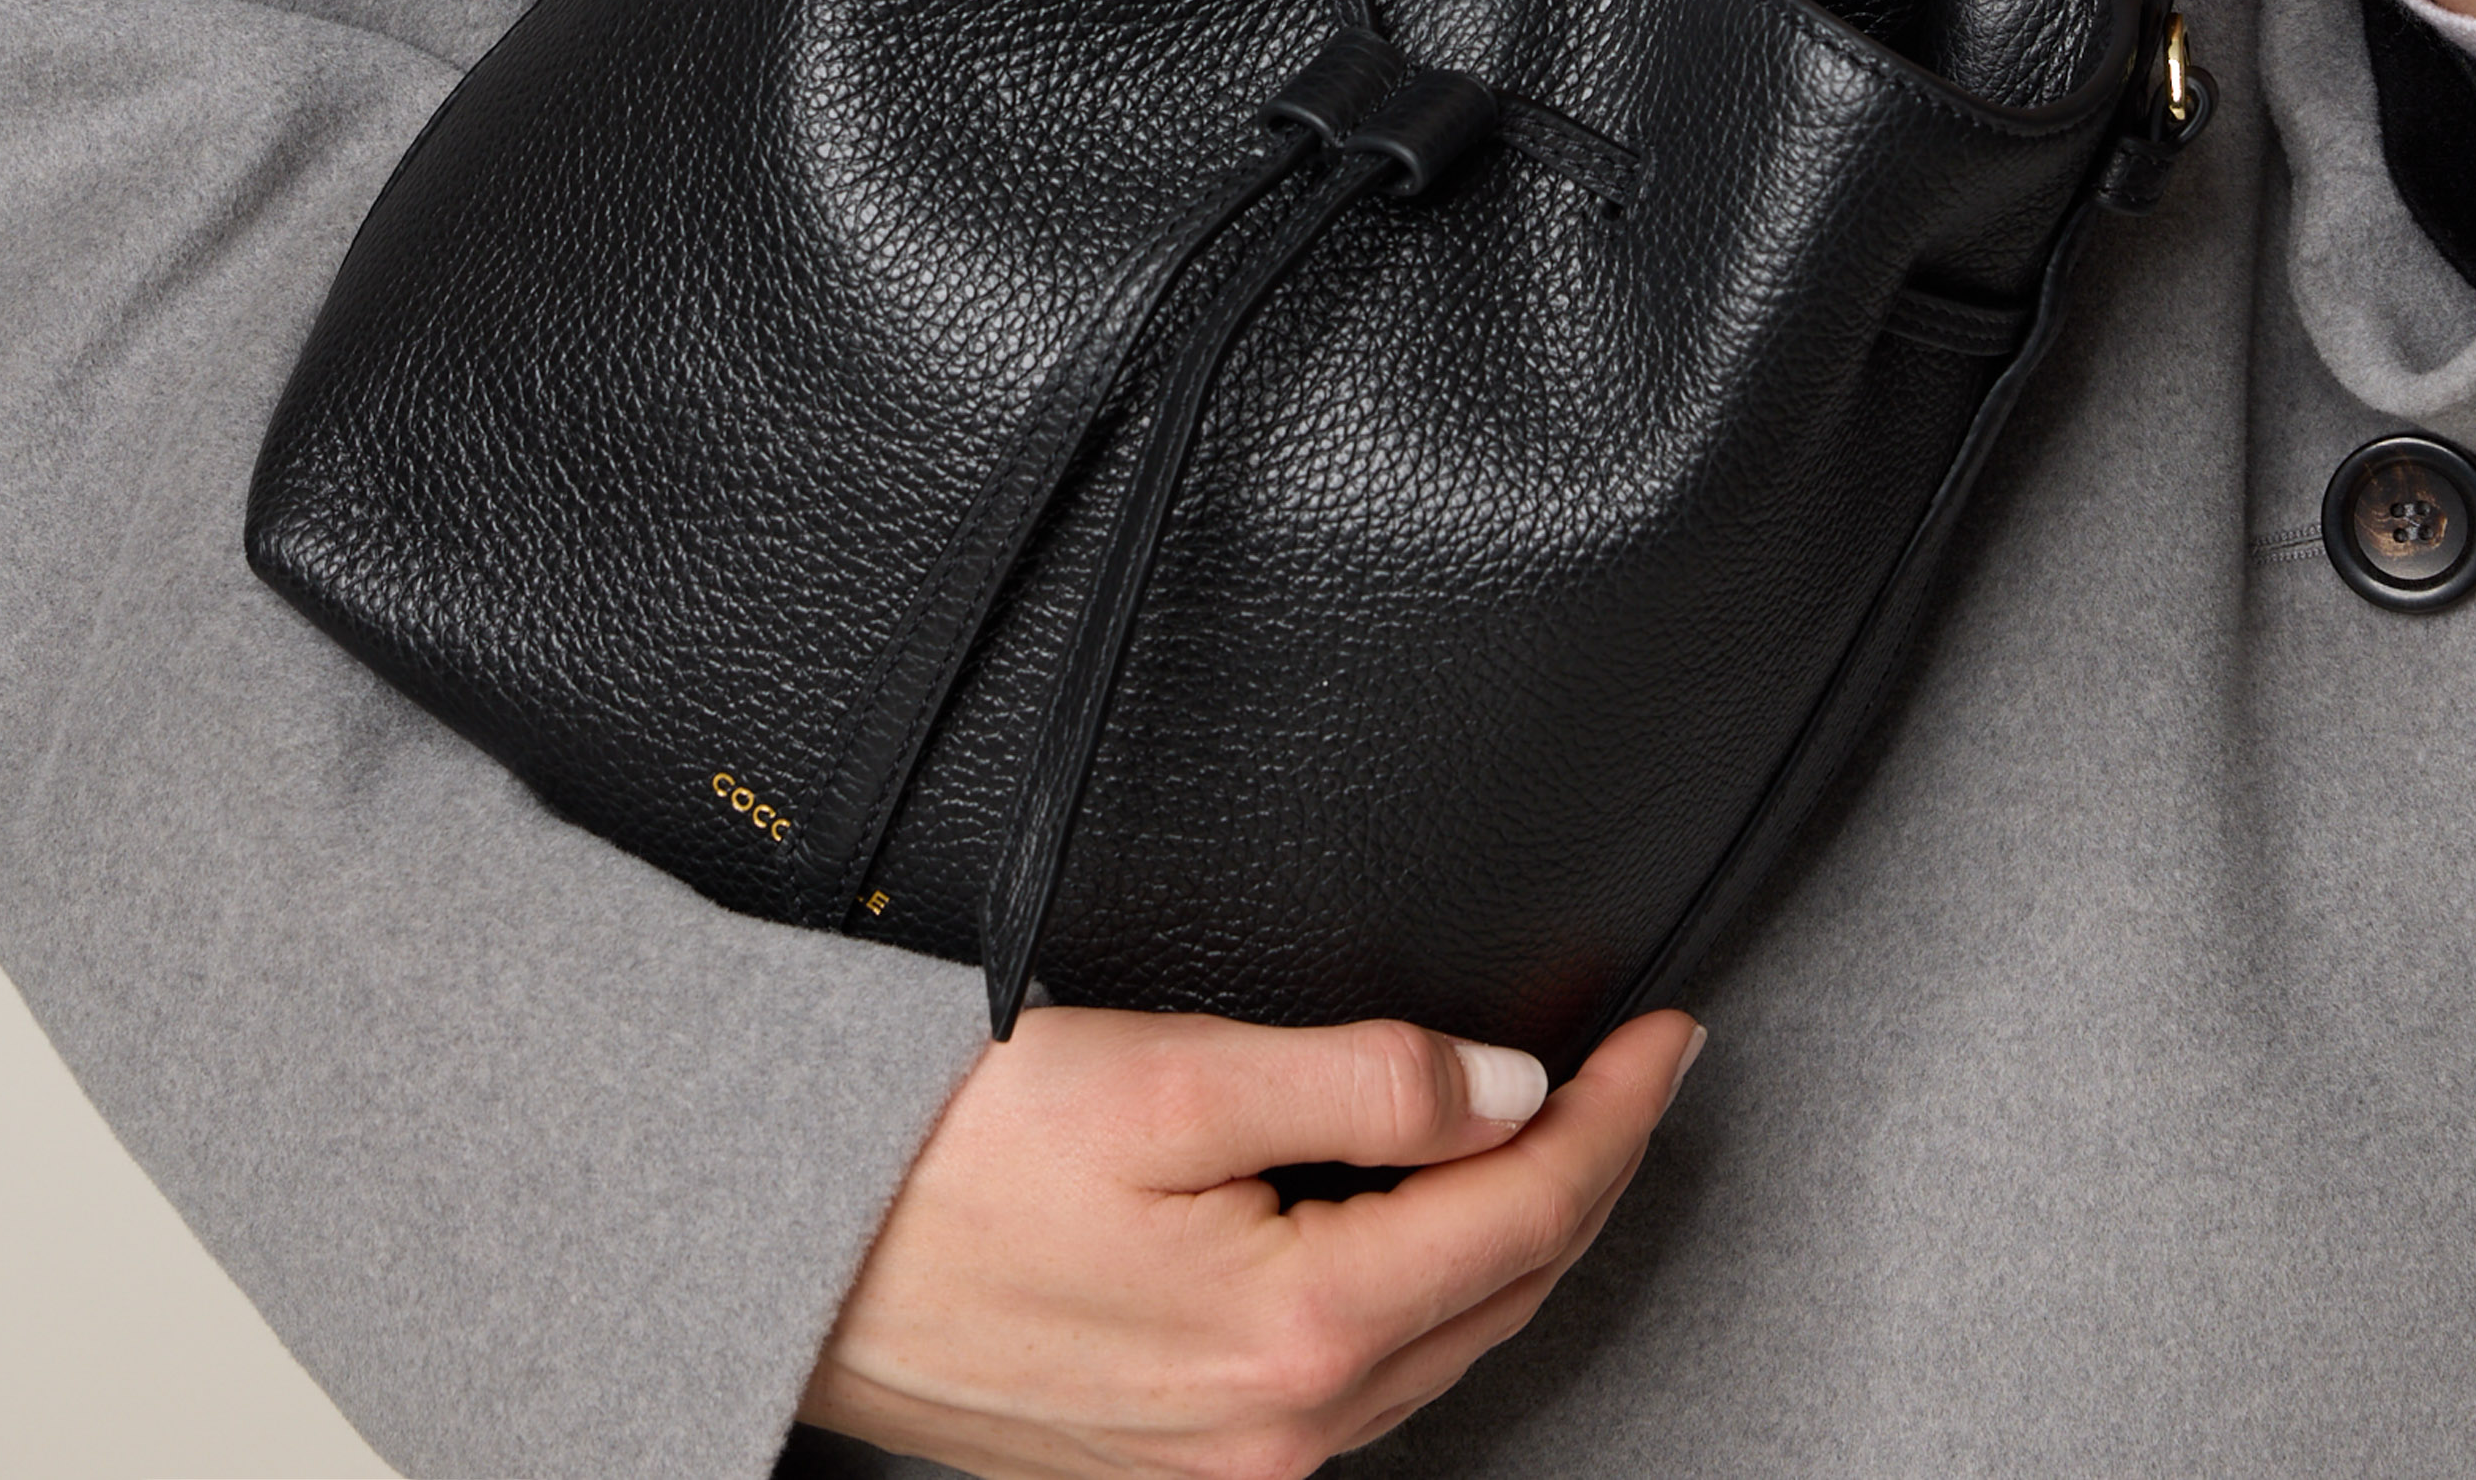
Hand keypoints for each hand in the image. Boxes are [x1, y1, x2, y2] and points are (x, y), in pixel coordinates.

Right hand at [800, 1000, 1702, 1479]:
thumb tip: (1505, 1090)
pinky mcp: (1182, 1459)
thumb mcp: (1170, 1075)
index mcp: (1297, 1333)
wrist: (806, 1253)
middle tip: (1639, 1070)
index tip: (1670, 1037)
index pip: (1526, 1212)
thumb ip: (1360, 1080)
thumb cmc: (957, 1156)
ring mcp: (1230, 1462)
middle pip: (1502, 1293)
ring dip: (1514, 1237)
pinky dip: (1423, 1291)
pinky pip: (1359, 1377)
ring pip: (1439, 1342)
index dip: (1617, 1114)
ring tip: (1558, 1130)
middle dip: (1590, 1173)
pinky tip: (1424, 1221)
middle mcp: (1279, 1432)